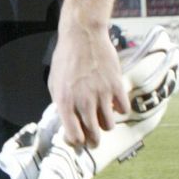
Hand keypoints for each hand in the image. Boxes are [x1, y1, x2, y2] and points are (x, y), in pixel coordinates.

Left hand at [49, 18, 128, 147]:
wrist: (82, 36)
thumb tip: (69, 121)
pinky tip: (113, 103)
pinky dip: (119, 109)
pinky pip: (123, 109)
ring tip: (102, 118)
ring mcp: (101, 95)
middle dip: (93, 141)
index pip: (74, 136)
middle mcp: (83, 102)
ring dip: (106, 125)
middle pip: (94, 135)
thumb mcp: (55, 84)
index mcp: (65, 102)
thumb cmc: (66, 59)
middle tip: (93, 140)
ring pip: (109, 126)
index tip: (79, 141)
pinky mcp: (116, 86)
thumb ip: (62, 104)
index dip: (77, 142)